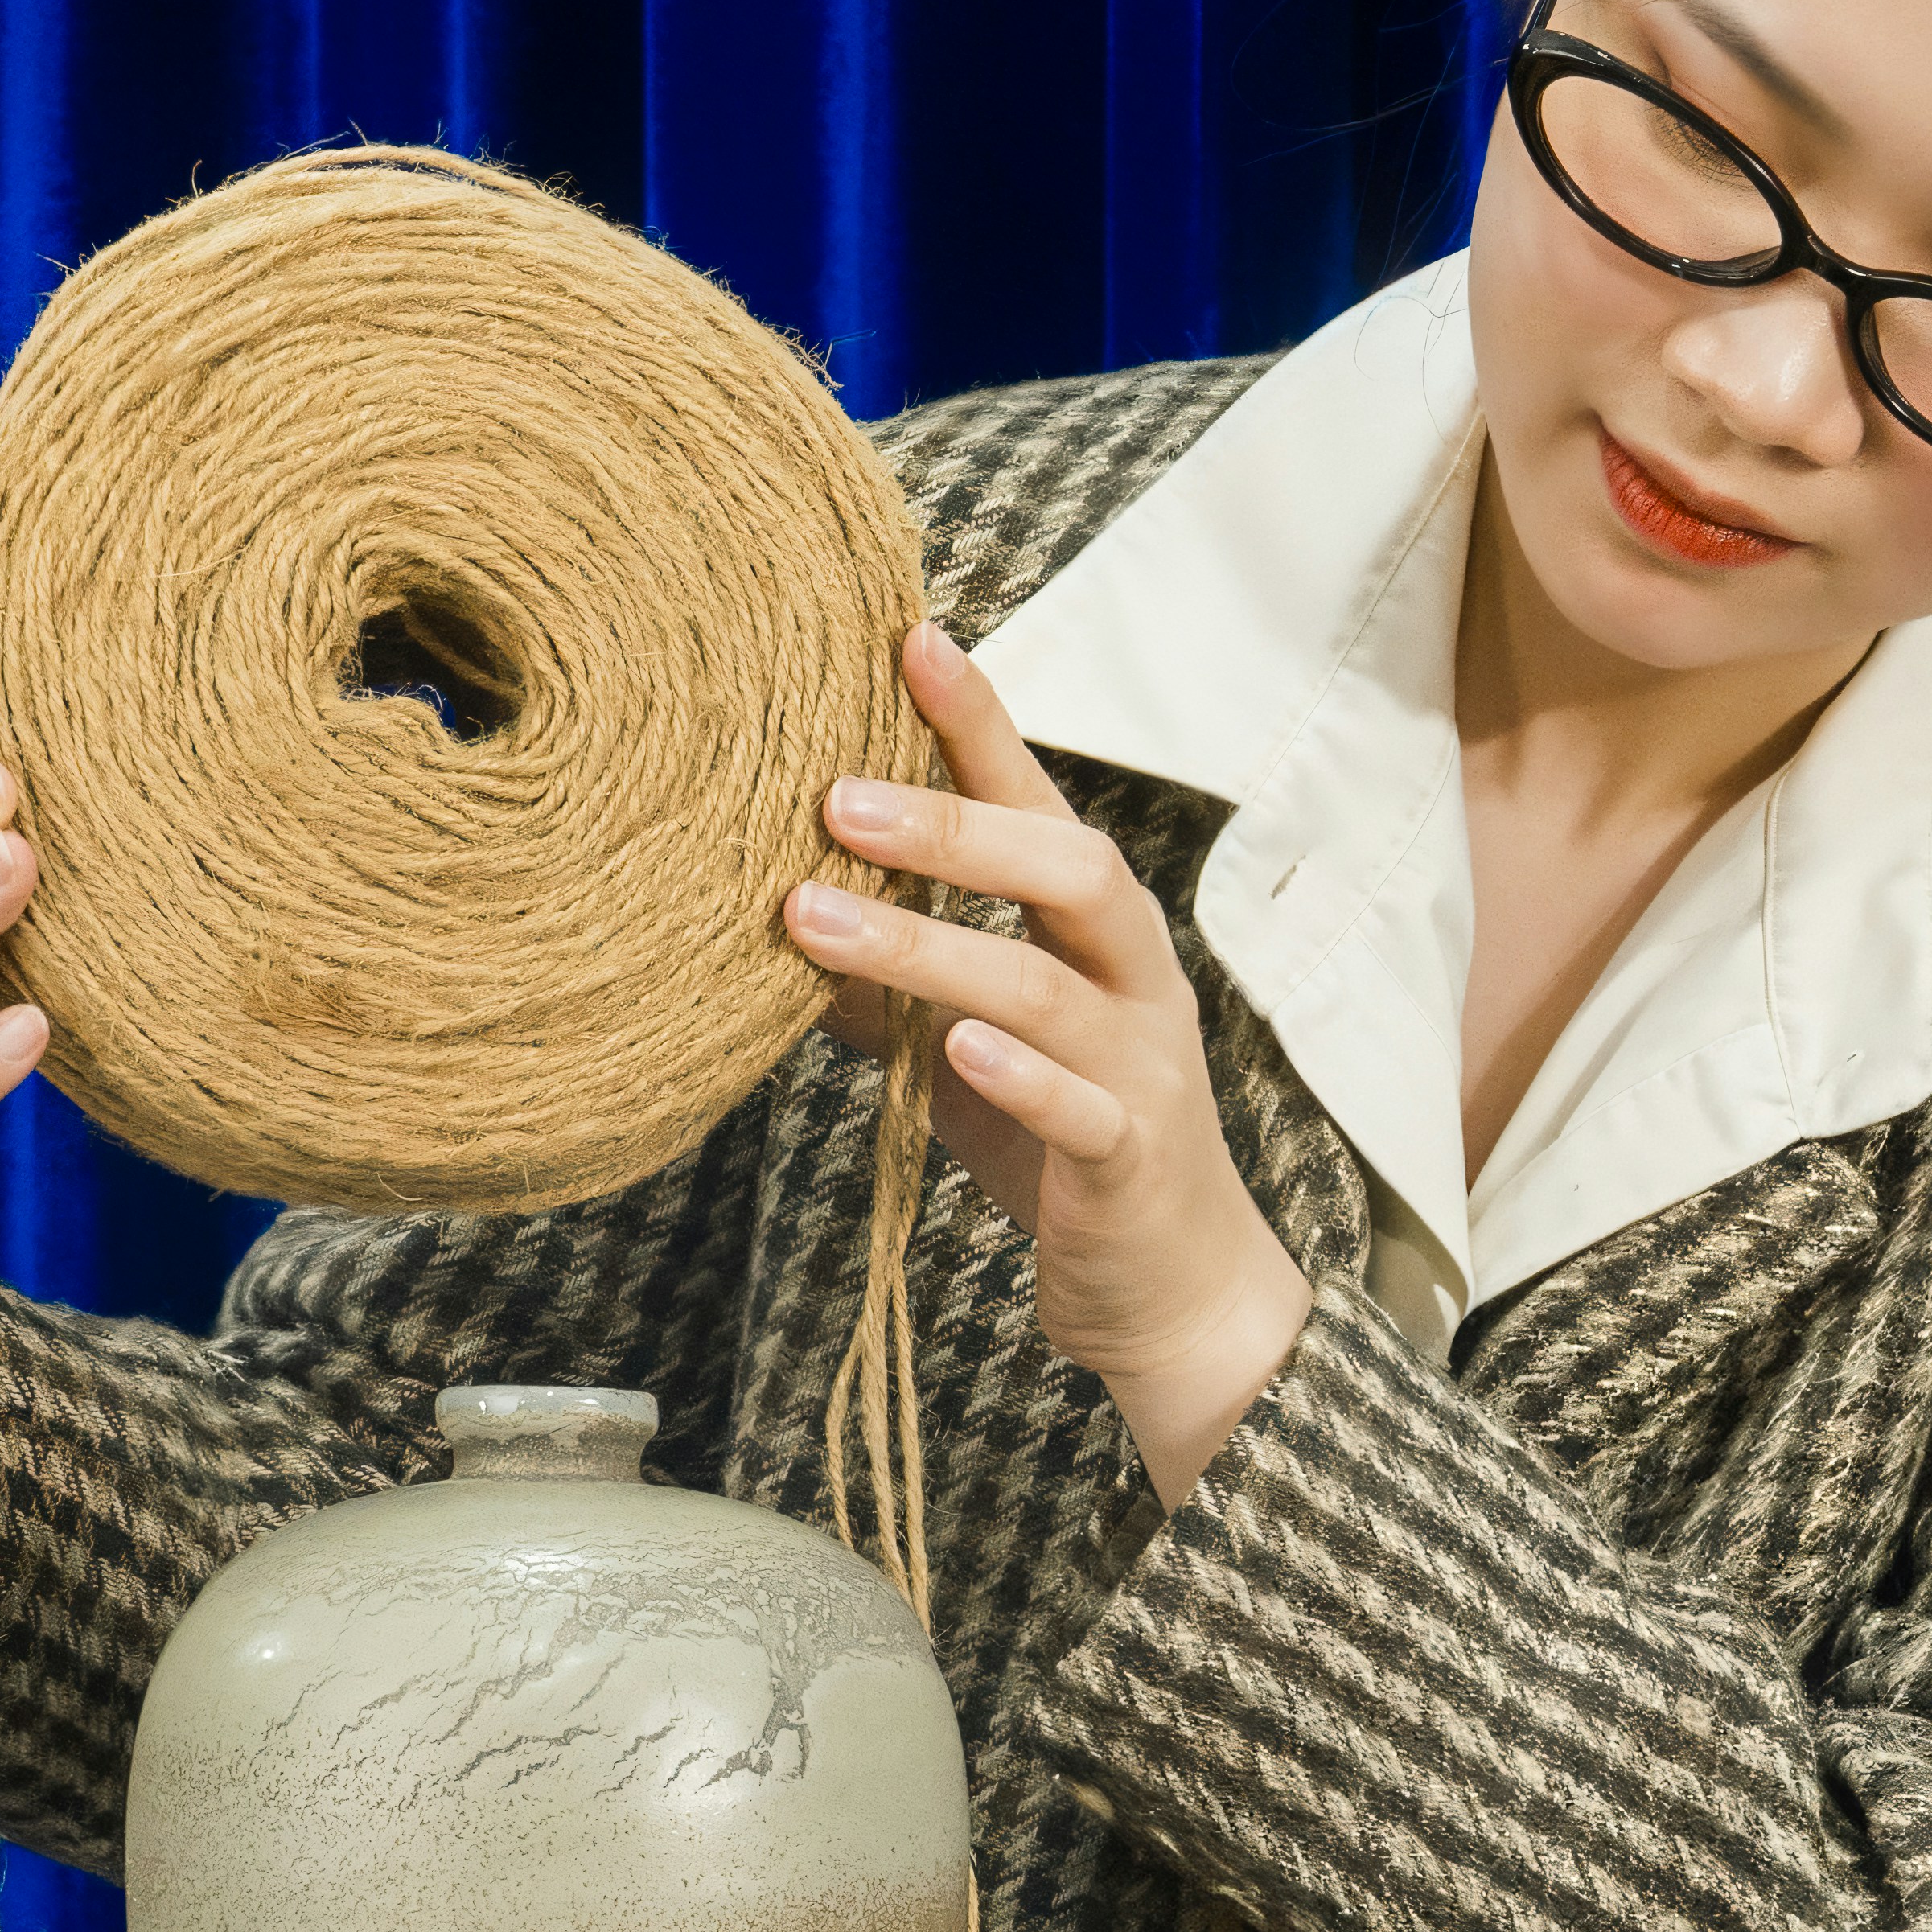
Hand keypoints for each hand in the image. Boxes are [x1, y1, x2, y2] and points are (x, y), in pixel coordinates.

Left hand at [787, 617, 1315, 1511]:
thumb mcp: (961, 1049)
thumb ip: (878, 982)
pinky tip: (947, 1044)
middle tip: (832, 794)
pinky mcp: (1131, 1158)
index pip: (1038, 800)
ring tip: (811, 917)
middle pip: (1067, 864)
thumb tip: (758, 911)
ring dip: (929, 942)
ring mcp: (1140, 1066)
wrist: (1173, 1295)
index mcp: (1095, 933)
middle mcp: (1133, 978)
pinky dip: (1014, 1072)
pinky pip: (1078, 1105)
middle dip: (954, 821)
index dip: (979, 720)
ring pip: (1047, 983)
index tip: (909, 637)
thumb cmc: (1062, 1146)